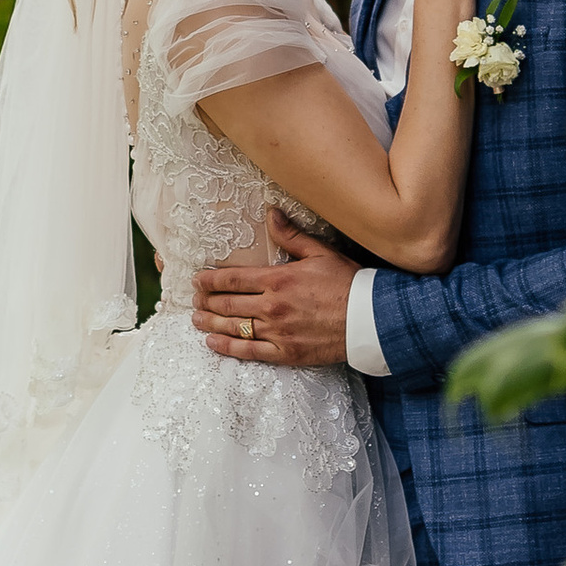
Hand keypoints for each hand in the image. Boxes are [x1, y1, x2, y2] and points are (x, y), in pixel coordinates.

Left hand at [193, 216, 357, 367]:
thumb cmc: (348, 283)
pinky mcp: (285, 352)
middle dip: (206, 302)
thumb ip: (291, 236)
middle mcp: (272, 306)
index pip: (233, 278)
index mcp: (278, 279)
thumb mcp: (321, 253)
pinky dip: (227, 348)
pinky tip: (213, 344)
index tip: (197, 280)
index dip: (210, 280)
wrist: (371, 319)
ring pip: (233, 328)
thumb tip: (270, 213)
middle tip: (194, 301)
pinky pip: (249, 351)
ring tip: (196, 320)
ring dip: (210, 324)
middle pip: (227, 304)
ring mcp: (277, 331)